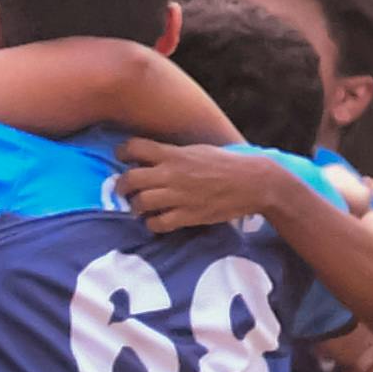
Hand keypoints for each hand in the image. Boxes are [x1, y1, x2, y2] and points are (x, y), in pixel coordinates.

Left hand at [116, 139, 296, 234]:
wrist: (251, 182)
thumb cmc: (225, 163)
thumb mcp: (197, 150)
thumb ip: (173, 154)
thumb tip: (151, 157)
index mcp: (174, 154)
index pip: (135, 147)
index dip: (122, 152)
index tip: (122, 158)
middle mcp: (171, 174)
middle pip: (130, 179)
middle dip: (121, 186)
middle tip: (123, 189)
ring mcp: (178, 196)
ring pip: (140, 203)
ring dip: (135, 207)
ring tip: (139, 208)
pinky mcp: (187, 215)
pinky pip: (158, 223)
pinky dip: (152, 224)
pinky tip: (156, 221)